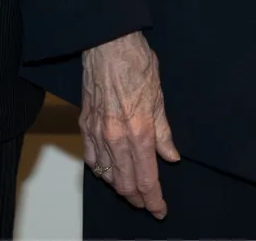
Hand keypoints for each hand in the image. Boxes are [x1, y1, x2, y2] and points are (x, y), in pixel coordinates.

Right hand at [81, 32, 179, 217]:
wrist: (107, 44)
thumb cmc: (136, 64)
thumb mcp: (159, 97)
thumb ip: (164, 132)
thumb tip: (171, 156)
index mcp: (139, 131)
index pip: (147, 178)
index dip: (154, 199)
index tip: (159, 210)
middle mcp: (116, 137)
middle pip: (125, 183)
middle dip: (138, 198)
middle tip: (148, 203)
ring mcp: (97, 133)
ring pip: (107, 175)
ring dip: (120, 188)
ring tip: (132, 191)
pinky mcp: (85, 125)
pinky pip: (91, 159)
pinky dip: (101, 171)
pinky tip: (110, 172)